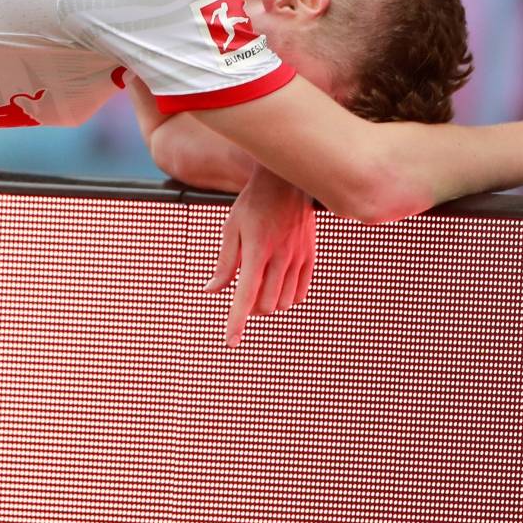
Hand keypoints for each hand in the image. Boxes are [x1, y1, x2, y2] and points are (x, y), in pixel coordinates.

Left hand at [205, 167, 317, 346]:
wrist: (285, 181)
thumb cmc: (253, 203)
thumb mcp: (231, 229)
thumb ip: (224, 263)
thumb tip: (211, 291)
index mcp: (256, 250)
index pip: (244, 296)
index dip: (236, 322)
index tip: (230, 342)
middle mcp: (280, 257)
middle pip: (266, 305)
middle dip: (250, 310)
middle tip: (241, 299)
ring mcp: (298, 257)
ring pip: (284, 302)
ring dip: (268, 305)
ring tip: (258, 291)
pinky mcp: (310, 256)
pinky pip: (301, 292)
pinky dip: (287, 299)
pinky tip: (277, 288)